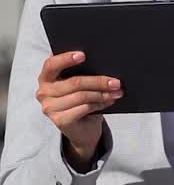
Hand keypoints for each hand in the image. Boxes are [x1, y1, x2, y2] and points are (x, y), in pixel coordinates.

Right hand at [36, 51, 122, 169]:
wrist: (82, 129)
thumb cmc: (81, 101)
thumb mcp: (79, 84)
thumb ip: (81, 72)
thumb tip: (102, 62)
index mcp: (46, 77)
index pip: (51, 64)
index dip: (66, 58)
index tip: (83, 55)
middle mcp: (44, 92)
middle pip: (74, 82)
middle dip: (98, 81)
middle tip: (116, 81)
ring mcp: (50, 108)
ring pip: (82, 96)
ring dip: (102, 93)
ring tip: (117, 91)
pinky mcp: (60, 121)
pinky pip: (84, 108)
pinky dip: (100, 104)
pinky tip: (109, 101)